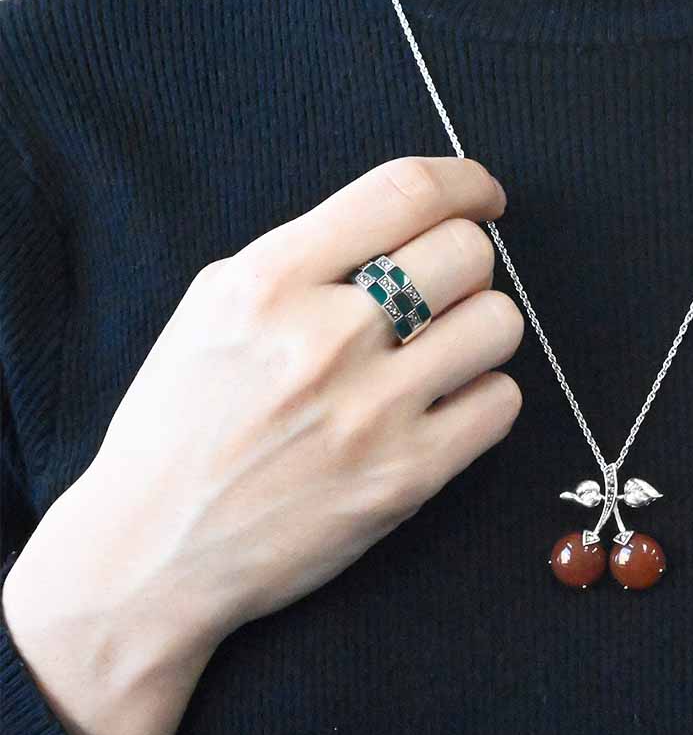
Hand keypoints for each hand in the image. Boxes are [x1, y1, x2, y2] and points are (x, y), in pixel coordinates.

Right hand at [2, 156, 523, 734]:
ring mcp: (372, 411)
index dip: (466, 181)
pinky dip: (482, 396)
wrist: (150, 553)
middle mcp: (327, 337)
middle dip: (467, 261)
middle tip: (444, 289)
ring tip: (442, 348)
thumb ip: (307, 257)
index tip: (482, 196)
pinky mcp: (406, 477)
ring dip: (480, 327)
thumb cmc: (180, 422)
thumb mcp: (215, 307)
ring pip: (499, 323)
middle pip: (468, 252)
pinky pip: (501, 402)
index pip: (406, 191)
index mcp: (271, 280)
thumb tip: (406, 228)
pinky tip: (443, 404)